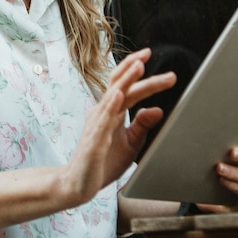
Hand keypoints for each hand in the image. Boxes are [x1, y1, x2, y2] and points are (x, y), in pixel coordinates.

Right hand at [63, 48, 175, 205]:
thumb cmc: (103, 162)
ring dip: (125, 80)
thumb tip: (158, 109)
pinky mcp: (95, 141)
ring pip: (112, 97)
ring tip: (138, 66)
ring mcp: (97, 125)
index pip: (124, 85)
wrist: (79, 184)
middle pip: (118, 84)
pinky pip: (103, 121)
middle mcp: (102, 113)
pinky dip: (111, 106)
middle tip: (148, 53)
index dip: (135, 69)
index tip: (148, 54)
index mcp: (110, 111)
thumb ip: (142, 125)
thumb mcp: (130, 142)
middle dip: (133, 67)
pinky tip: (119, 95)